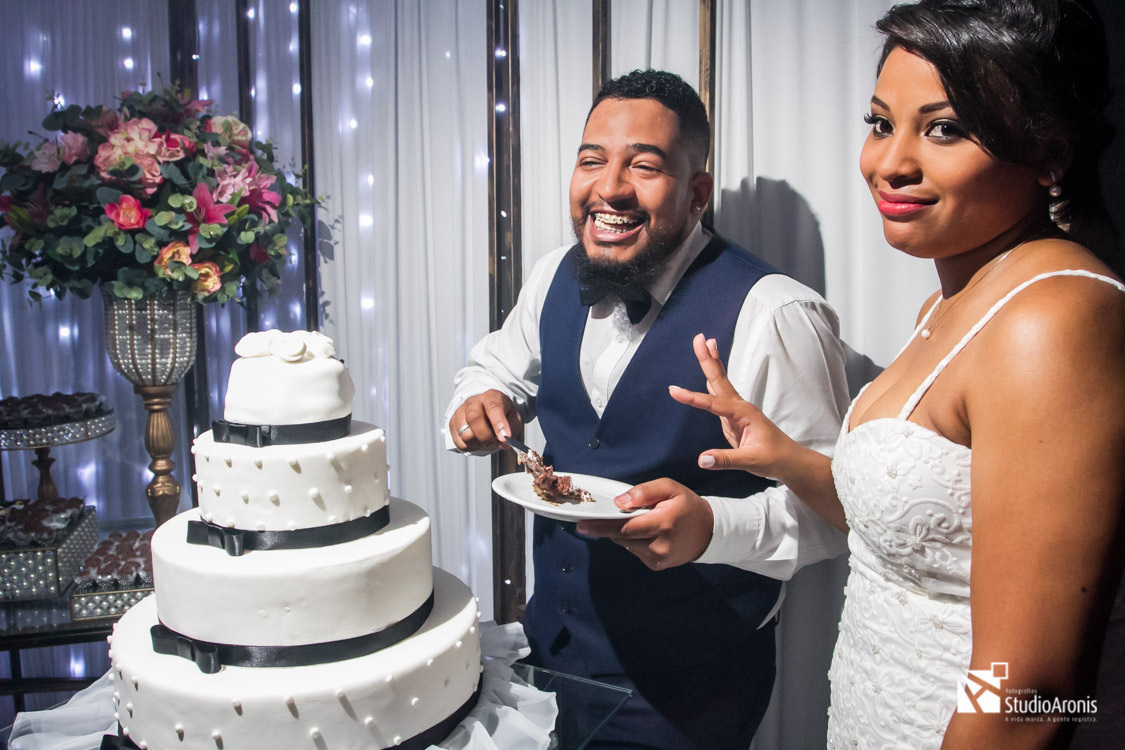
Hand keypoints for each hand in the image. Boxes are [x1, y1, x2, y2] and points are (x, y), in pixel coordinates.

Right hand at [449, 389, 522, 451]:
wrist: (485, 409)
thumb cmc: (500, 413)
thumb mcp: (513, 418)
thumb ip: (511, 429)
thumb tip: (504, 442)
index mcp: (491, 397)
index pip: (493, 407)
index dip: (499, 424)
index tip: (505, 437)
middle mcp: (473, 402)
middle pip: (473, 418)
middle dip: (485, 436)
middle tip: (495, 444)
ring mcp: (460, 413)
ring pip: (466, 435)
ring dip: (479, 444)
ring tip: (488, 441)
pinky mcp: (452, 424)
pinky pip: (460, 443)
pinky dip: (472, 447)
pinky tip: (478, 441)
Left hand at [576, 478, 713, 569]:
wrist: (709, 532)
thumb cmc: (687, 506)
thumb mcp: (670, 488)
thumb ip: (644, 492)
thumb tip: (619, 502)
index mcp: (663, 523)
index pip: (626, 527)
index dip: (602, 526)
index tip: (582, 525)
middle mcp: (660, 545)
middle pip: (622, 537)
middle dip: (607, 527)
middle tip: (593, 521)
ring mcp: (658, 558)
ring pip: (626, 544)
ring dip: (624, 533)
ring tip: (639, 521)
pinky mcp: (656, 565)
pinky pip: (634, 550)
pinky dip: (633, 540)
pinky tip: (645, 532)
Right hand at [668, 333, 792, 476]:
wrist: (789, 461)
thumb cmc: (775, 458)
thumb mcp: (751, 461)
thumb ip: (725, 460)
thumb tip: (702, 459)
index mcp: (744, 414)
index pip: (714, 403)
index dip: (693, 398)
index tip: (674, 391)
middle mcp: (740, 407)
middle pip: (720, 379)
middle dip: (708, 358)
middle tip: (699, 338)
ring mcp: (737, 411)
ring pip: (720, 383)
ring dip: (712, 363)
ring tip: (705, 344)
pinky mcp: (734, 418)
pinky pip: (719, 395)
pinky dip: (713, 380)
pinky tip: (708, 375)